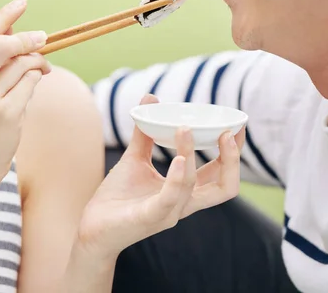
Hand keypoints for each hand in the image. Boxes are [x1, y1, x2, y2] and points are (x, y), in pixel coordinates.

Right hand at [0, 0, 51, 181]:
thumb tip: (16, 31)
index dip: (4, 16)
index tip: (23, 2)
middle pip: (3, 46)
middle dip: (27, 38)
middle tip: (44, 38)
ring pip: (22, 65)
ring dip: (37, 64)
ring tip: (39, 72)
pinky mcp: (5, 115)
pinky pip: (30, 84)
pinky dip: (35, 82)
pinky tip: (29, 92)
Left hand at [76, 95, 243, 257]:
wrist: (91, 227)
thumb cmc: (117, 197)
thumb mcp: (135, 159)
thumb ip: (145, 133)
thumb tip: (150, 99)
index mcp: (184, 191)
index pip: (220, 174)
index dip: (232, 152)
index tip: (236, 126)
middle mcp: (183, 204)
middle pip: (224, 187)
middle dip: (232, 160)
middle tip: (227, 131)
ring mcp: (169, 213)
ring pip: (194, 186)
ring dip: (191, 155)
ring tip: (185, 129)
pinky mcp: (151, 217)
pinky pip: (170, 197)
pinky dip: (177, 177)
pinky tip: (178, 158)